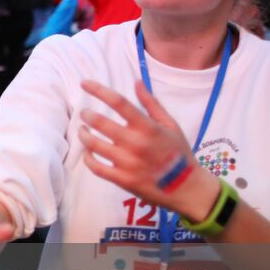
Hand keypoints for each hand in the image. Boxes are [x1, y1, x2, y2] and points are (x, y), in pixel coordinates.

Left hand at [77, 80, 219, 222]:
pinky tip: (88, 152)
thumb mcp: (170, 125)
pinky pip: (96, 167)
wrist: (187, 188)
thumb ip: (151, 103)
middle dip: (87, 115)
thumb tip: (137, 82)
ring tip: (83, 130)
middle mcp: (135, 143)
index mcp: (148, 127)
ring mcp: (127, 163)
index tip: (84, 83)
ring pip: (93, 145)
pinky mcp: (122, 179)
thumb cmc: (178, 153)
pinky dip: (87, 158)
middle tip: (84, 114)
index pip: (119, 102)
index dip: (98, 90)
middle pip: (100, 123)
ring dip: (84, 135)